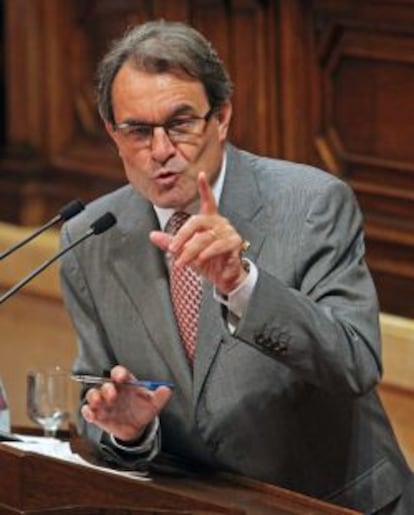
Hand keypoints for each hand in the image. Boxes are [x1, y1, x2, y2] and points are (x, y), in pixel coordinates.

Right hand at [81, 366, 171, 441]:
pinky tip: (93, 416)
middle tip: (113, 395)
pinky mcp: (97, 415)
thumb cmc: (143, 409)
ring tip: (98, 403)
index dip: (119, 373)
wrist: (136, 428)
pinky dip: (88, 412)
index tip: (120, 377)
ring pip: (92, 394)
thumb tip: (167, 388)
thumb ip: (160, 396)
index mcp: (125, 383)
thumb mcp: (153, 403)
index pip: (119, 373)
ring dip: (93, 397)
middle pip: (105, 384)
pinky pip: (87, 411)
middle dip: (107, 388)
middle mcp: (112, 390)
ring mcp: (103, 402)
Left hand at [150, 172, 247, 293]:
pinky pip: (218, 246)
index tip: (201, 174)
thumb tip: (152, 235)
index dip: (204, 188)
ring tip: (181, 262)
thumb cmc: (207, 261)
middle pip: (197, 222)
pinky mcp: (235, 244)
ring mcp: (229, 232)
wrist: (224, 278)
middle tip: (172, 250)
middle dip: (182, 236)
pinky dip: (207, 254)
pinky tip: (200, 261)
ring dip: (190, 251)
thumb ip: (171, 243)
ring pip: (205, 238)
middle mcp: (220, 223)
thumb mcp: (186, 252)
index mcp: (209, 220)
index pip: (208, 200)